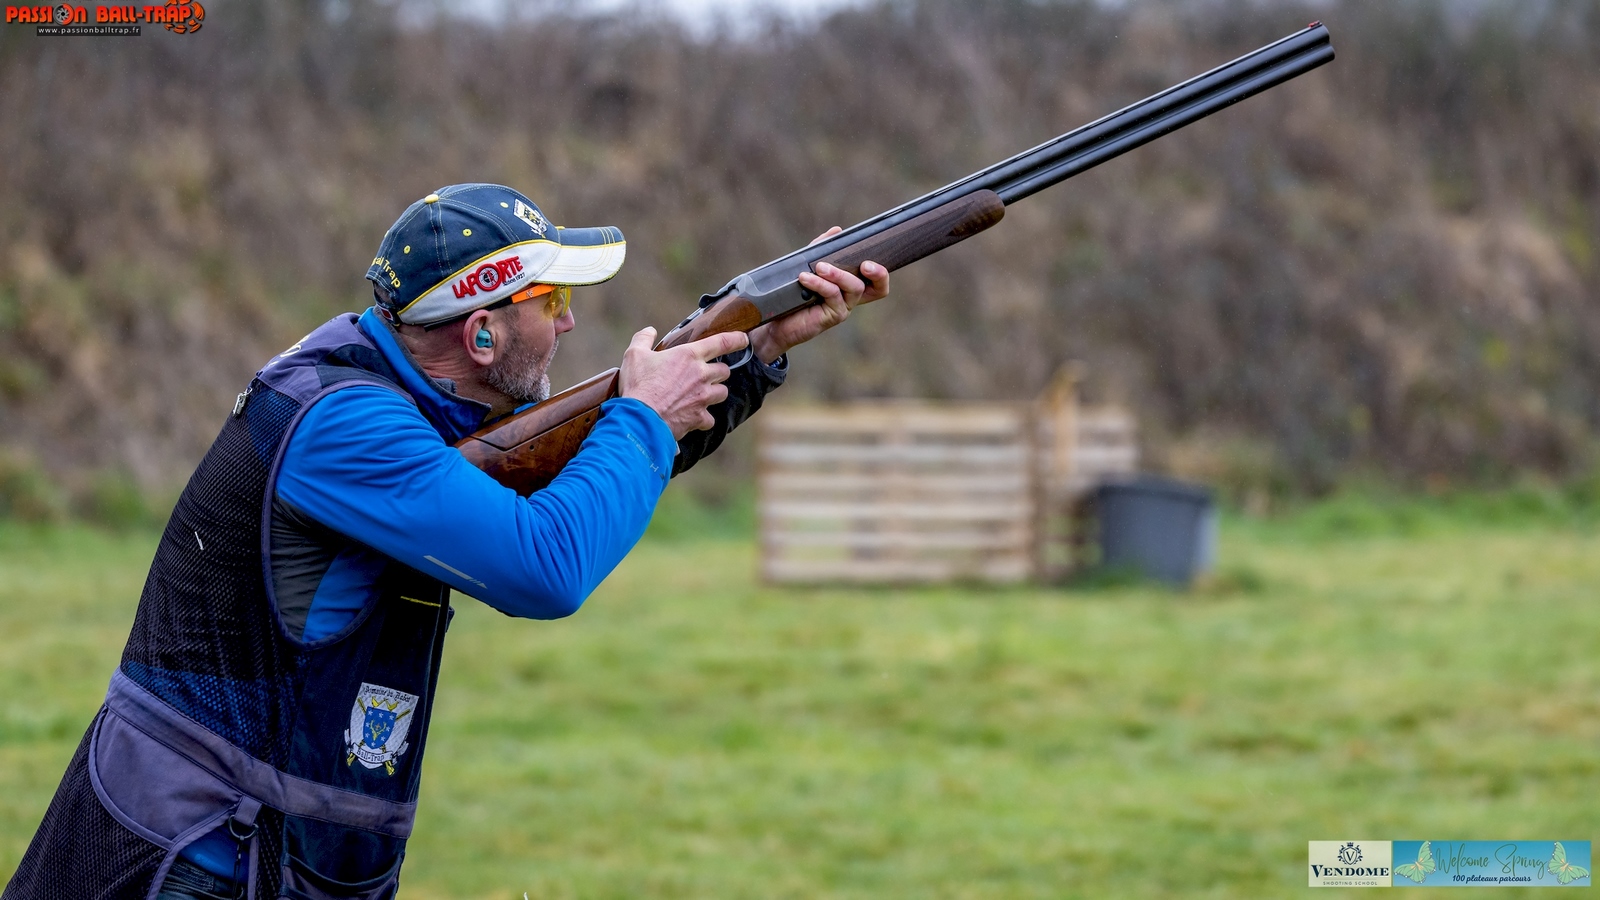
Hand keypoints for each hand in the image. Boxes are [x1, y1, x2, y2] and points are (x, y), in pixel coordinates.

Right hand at [618, 327, 748, 439]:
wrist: (639, 420)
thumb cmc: (638, 386)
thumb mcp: (634, 355)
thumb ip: (643, 339)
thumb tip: (649, 331)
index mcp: (688, 356)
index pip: (721, 342)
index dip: (736, 339)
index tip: (743, 339)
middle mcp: (701, 375)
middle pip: (724, 371)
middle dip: (718, 372)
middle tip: (705, 374)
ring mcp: (703, 397)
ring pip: (722, 393)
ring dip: (715, 392)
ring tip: (701, 394)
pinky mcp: (699, 417)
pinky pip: (710, 418)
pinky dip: (703, 418)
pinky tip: (693, 417)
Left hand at [748, 226, 890, 363]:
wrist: (776, 319)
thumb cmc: (794, 292)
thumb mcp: (808, 265)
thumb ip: (822, 249)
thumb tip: (837, 231)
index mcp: (849, 285)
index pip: (877, 282)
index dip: (881, 273)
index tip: (868, 260)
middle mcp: (851, 298)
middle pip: (878, 288)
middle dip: (876, 273)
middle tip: (864, 263)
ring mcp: (843, 308)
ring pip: (854, 288)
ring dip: (838, 274)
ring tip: (819, 267)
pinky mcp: (832, 316)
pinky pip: (832, 295)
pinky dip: (820, 284)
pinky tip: (805, 278)